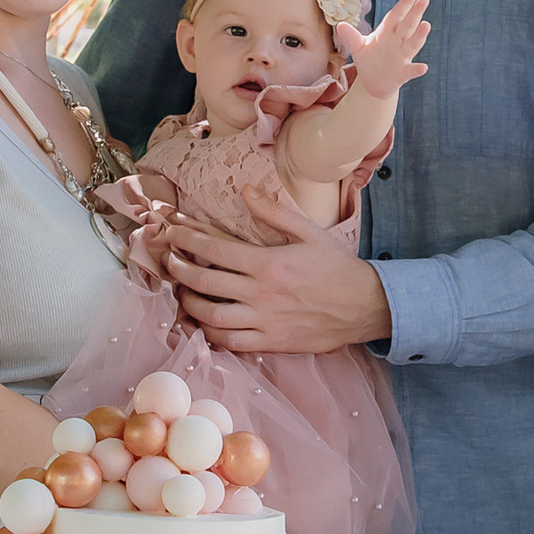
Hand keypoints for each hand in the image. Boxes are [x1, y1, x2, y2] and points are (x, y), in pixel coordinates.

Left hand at [164, 183, 391, 354]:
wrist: (365, 306)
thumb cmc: (338, 267)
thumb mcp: (310, 231)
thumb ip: (274, 211)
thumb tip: (245, 190)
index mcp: (268, 263)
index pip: (215, 248)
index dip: (188, 238)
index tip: (173, 231)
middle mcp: (261, 294)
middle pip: (205, 282)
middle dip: (178, 269)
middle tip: (168, 261)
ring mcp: (264, 321)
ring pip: (211, 316)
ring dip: (189, 303)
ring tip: (180, 292)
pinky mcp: (271, 342)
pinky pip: (231, 342)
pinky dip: (211, 334)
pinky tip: (204, 323)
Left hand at [333, 0, 429, 98]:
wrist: (373, 83)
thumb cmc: (369, 60)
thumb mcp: (358, 47)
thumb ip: (350, 36)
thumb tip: (339, 25)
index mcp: (387, 32)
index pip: (397, 15)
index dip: (405, 4)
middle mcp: (398, 42)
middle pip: (408, 26)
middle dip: (415, 13)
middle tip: (424, 0)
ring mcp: (402, 57)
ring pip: (412, 44)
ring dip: (419, 36)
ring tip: (426, 25)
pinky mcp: (402, 73)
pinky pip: (411, 70)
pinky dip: (417, 69)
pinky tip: (423, 67)